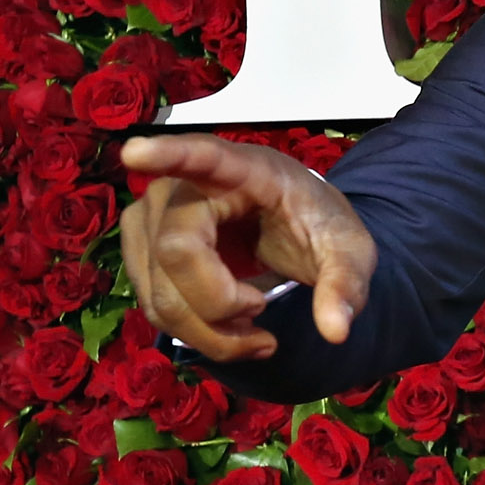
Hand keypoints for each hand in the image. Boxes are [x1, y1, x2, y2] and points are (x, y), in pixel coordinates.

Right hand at [119, 134, 376, 363]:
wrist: (295, 224)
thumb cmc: (316, 223)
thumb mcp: (349, 252)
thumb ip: (346, 285)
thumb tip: (336, 331)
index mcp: (247, 169)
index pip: (203, 156)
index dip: (169, 154)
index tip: (135, 151)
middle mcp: (186, 185)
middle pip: (176, 253)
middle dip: (221, 305)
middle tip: (264, 312)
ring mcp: (154, 216)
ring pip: (160, 292)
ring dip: (209, 332)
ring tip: (255, 332)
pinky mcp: (143, 248)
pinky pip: (154, 304)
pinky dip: (194, 332)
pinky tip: (231, 329)